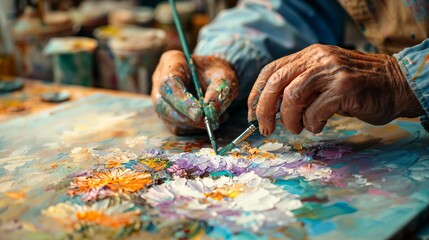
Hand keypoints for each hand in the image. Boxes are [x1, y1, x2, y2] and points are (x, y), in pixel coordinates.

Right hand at [152, 50, 237, 134]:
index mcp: (172, 61)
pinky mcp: (167, 114)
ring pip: (167, 118)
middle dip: (184, 116)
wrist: (216, 78)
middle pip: (161, 103)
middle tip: (206, 122)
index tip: (199, 112)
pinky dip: (193, 128)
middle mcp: (160, 80)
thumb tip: (211, 111)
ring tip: (214, 120)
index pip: (168, 83)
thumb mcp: (224, 76)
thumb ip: (220, 90)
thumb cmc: (217, 73)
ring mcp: (161, 98)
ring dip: (191, 124)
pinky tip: (208, 121)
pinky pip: (175, 127)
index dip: (181, 100)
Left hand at [248, 44, 424, 135]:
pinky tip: (318, 126)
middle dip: (264, 109)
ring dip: (289, 119)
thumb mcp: (323, 79)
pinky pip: (315, 110)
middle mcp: (317, 59)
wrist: (396, 84)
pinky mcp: (345, 87)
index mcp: (308, 56)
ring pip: (292, 96)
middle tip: (266, 128)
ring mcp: (332, 71)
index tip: (252, 114)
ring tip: (298, 128)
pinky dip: (311, 124)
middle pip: (276, 82)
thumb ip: (300, 86)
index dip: (256, 94)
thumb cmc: (356, 87)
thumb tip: (270, 109)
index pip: (270, 71)